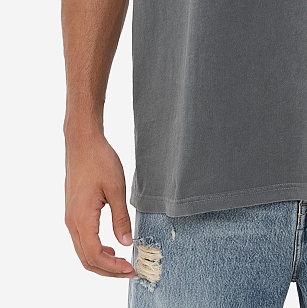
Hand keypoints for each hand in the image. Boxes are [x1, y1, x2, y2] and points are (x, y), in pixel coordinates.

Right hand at [64, 130, 135, 277]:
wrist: (82, 142)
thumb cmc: (99, 160)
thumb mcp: (116, 188)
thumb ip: (121, 218)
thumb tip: (126, 243)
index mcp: (82, 219)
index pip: (95, 255)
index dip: (112, 267)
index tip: (130, 268)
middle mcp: (72, 222)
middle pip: (86, 259)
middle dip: (107, 270)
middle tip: (129, 271)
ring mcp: (70, 218)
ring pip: (83, 251)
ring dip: (101, 261)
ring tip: (121, 262)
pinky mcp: (73, 212)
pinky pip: (82, 239)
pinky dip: (95, 249)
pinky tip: (110, 246)